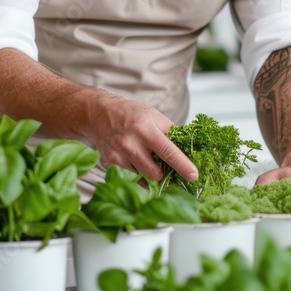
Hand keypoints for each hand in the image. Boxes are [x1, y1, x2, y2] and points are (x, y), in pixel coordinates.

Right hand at [82, 92, 197, 182]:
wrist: (96, 113)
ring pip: (144, 177)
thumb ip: (169, 132)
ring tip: (146, 157)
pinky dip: (137, 172)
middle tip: (165, 164)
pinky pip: (132, 177)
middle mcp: (131, 143)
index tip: (194, 176)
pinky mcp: (110, 164)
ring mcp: (119, 155)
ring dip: (150, 172)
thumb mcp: (152, 115)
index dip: (182, 165)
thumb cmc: (128, 113)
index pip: (168, 150)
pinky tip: (134, 159)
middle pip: (156, 172)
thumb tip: (187, 149)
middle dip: (164, 171)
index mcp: (145, 128)